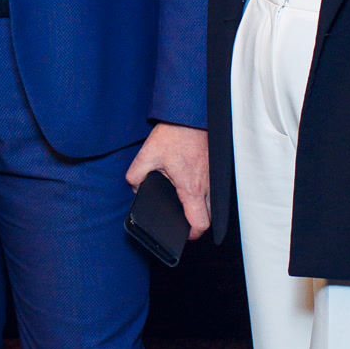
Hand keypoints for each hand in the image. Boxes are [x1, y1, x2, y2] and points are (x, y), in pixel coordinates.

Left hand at [126, 123, 209, 240]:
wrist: (192, 114)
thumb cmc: (175, 133)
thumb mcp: (147, 154)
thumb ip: (136, 175)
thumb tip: (134, 188)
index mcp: (191, 187)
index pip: (200, 223)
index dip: (192, 234)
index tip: (182, 233)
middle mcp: (207, 185)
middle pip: (209, 217)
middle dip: (197, 223)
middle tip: (183, 220)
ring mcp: (214, 177)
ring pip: (213, 203)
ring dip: (202, 207)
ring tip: (186, 204)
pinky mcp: (216, 168)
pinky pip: (214, 189)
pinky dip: (205, 193)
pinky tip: (191, 186)